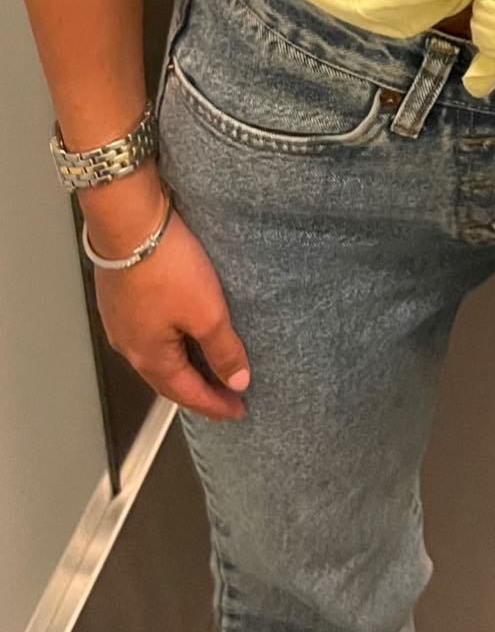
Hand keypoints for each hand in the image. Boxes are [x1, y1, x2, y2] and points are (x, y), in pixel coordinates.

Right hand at [89, 173, 250, 420]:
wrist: (129, 221)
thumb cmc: (167, 267)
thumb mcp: (207, 312)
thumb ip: (223, 350)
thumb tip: (236, 381)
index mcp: (149, 356)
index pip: (187, 394)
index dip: (216, 405)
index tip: (238, 410)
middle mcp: (128, 345)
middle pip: (167, 379)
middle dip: (197, 391)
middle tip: (225, 396)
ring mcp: (119, 320)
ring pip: (155, 356)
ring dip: (182, 366)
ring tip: (207, 368)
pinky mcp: (119, 297)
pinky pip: (148, 333)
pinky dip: (169, 343)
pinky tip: (181, 332)